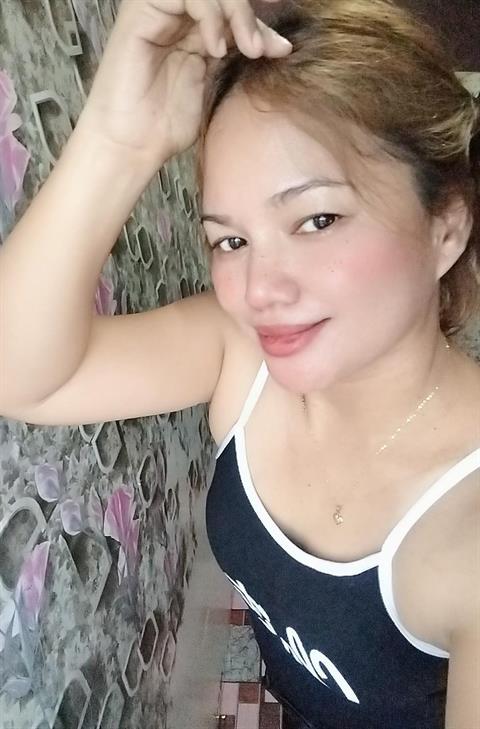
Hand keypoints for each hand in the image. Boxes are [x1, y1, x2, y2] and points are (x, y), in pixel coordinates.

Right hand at [78, 0, 291, 173]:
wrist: (131, 145)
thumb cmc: (166, 125)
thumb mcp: (215, 86)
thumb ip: (239, 58)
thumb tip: (281, 44)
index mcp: (192, 30)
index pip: (232, 10)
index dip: (259, 24)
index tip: (279, 50)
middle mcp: (175, 15)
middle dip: (249, 15)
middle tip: (260, 49)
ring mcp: (158, 12)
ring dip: (236, 13)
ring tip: (248, 49)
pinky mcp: (141, 13)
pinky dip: (210, 15)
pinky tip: (216, 48)